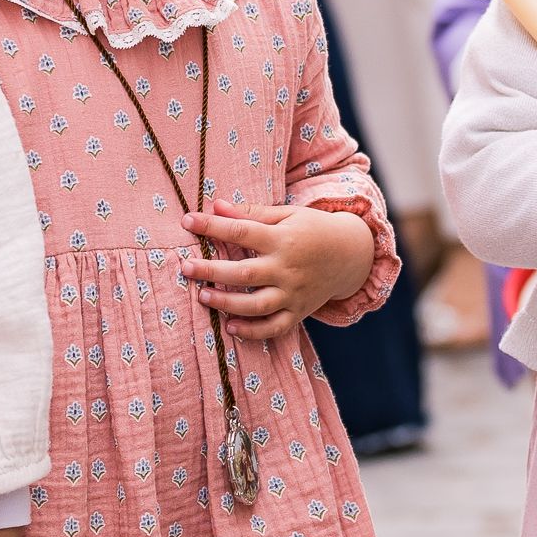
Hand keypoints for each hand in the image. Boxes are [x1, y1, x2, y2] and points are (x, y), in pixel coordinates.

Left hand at [180, 199, 377, 339]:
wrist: (351, 255)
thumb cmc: (312, 230)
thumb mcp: (287, 215)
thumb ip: (252, 213)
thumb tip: (216, 205)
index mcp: (282, 239)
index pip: (242, 230)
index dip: (212, 225)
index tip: (187, 220)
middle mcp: (287, 268)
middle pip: (245, 273)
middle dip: (212, 271)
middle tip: (186, 268)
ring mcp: (293, 293)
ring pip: (257, 305)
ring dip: (228, 303)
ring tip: (203, 296)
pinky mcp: (299, 312)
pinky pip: (274, 327)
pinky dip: (253, 331)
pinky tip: (231, 327)